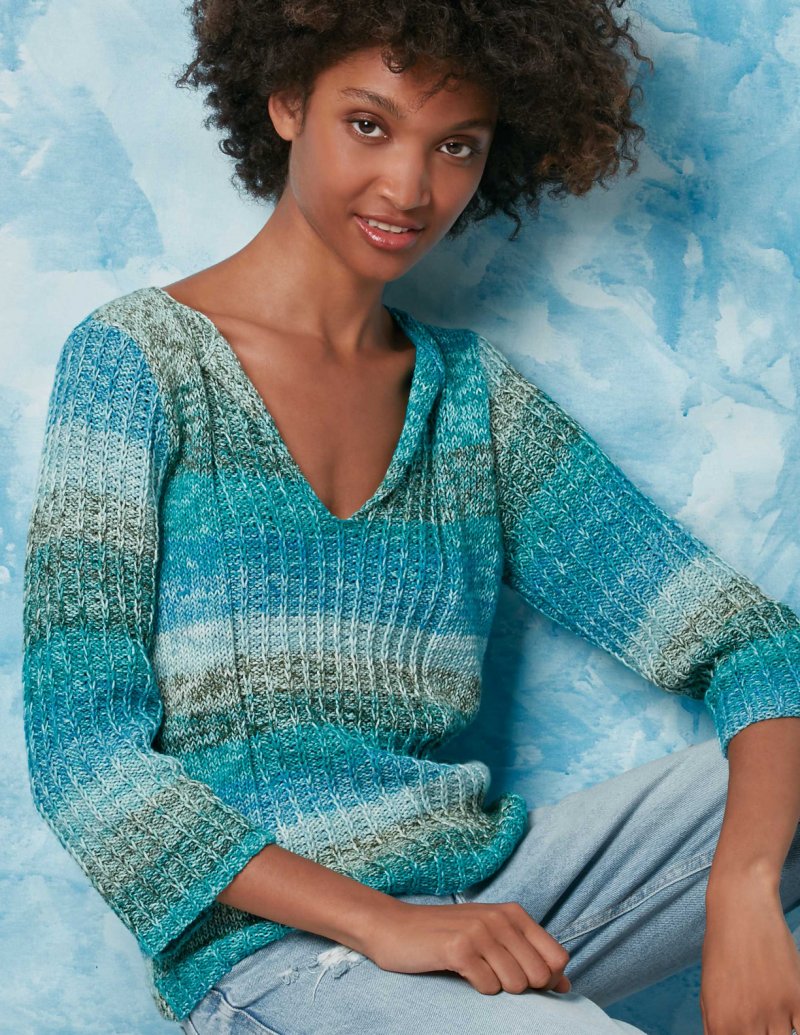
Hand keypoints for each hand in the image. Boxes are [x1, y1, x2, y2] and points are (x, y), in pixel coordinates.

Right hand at [360, 898, 571, 995]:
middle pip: (540, 976)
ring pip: (516, 984)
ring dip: (497, 987)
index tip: (523, 979)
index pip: (558, 958)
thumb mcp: (492, 938)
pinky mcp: (460, 948)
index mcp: (513, 913)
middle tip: (492, 974)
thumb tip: (566, 984)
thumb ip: (529, 956)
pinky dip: (477, 988)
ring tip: (474, 970)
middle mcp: (500, 917)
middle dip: (522, 987)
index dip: (547, 979)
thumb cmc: (446, 936)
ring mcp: (480, 931)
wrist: (395, 928)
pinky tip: (459, 970)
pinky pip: (489, 987)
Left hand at [701, 877, 799, 1033]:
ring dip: (781, 1032)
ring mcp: (775, 1012)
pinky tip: (793, 1016)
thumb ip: (717, 1026)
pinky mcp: (799, 998)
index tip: (746, 1034)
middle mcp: (746, 1024)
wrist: (741, 906)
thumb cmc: (722, 945)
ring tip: (773, 1014)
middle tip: (762, 1024)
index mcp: (720, 1025)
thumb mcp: (709, 990)